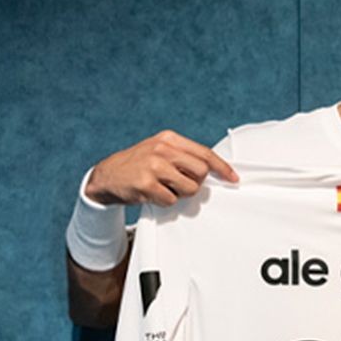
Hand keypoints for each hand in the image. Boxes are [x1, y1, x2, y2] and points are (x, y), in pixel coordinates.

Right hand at [85, 130, 237, 205]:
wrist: (107, 175)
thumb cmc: (139, 165)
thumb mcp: (159, 150)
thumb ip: (183, 156)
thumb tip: (212, 170)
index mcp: (169, 139)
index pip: (204, 153)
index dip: (222, 167)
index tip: (233, 178)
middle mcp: (162, 149)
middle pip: (201, 172)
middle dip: (196, 183)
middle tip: (180, 184)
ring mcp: (153, 166)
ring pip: (190, 188)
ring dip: (181, 194)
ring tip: (165, 188)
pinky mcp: (146, 184)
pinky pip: (171, 200)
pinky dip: (166, 201)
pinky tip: (153, 194)